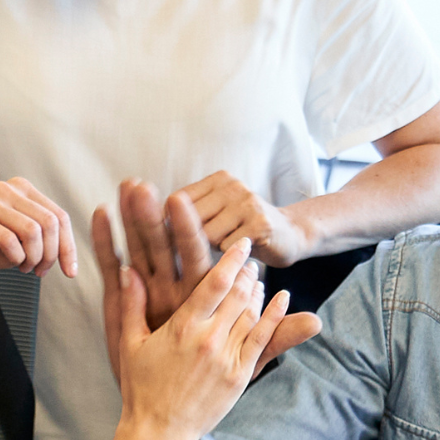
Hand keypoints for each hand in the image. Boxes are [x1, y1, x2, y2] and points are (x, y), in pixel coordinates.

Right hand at [0, 178, 76, 278]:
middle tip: (40, 271)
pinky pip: (9, 241)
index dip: (68, 246)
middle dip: (51, 255)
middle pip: (49, 223)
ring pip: (32, 231)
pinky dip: (16, 258)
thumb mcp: (22, 241)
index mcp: (23, 190)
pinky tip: (12, 263)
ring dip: (33, 258)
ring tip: (24, 267)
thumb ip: (44, 240)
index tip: (69, 271)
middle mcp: (8, 189)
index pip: (59, 216)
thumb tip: (68, 257)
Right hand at [95, 203, 315, 439]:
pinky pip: (263, 338)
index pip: (215, 283)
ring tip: (259, 278)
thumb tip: (126, 270)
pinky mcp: (240, 376)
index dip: (232, 259)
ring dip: (259, 291)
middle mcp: (208, 339)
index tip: (242, 244)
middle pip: (239, 294)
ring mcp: (227, 358)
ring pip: (252, 313)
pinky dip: (275, 315)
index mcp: (182, 327)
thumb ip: (131, 304)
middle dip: (247, 272)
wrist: (158, 432)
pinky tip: (281, 299)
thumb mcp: (130, 344)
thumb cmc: (140, 388)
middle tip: (251, 260)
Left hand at [176, 169, 319, 269]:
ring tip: (223, 251)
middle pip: (189, 218)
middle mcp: (232, 186)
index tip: (166, 243)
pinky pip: (227, 247)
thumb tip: (150, 227)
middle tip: (196, 254)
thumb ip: (190, 215)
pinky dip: (227, 259)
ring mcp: (248, 203)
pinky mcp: (260, 224)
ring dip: (210, 251)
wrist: (289, 236)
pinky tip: (238, 257)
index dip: (167, 225)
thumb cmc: (243, 230)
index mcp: (217, 180)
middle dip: (187, 241)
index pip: (177, 200)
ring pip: (206, 234)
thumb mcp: (216, 215)